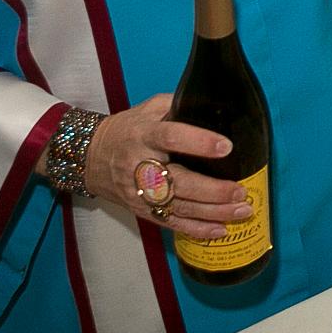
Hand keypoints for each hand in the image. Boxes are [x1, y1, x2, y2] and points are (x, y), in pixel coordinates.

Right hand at [82, 94, 248, 240]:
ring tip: (242, 210)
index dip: (199, 142)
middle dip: (213, 190)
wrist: (89, 157)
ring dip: (213, 212)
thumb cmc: (127, 129)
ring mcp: (140, 193)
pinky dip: (197, 230)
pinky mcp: (142, 211)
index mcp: (144, 135)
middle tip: (241, 191)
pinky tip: (221, 230)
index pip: (171, 137)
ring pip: (179, 207)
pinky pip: (171, 223)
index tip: (226, 146)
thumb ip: (178, 105)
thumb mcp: (148, 109)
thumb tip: (215, 102)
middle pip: (179, 182)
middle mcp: (141, 165)